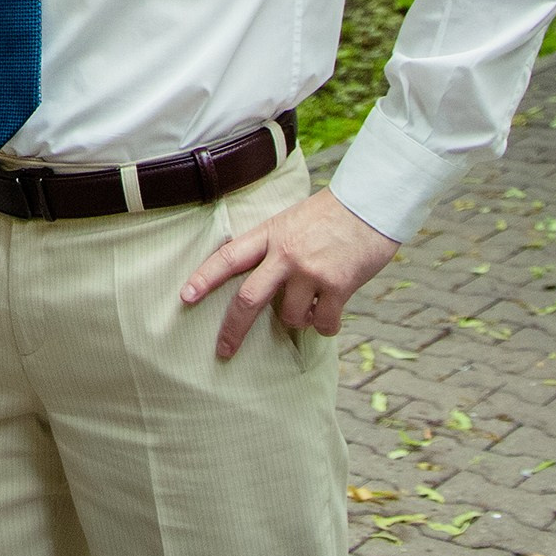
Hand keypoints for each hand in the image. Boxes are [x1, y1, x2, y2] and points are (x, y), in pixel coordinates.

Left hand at [180, 187, 399, 358]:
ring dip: (297, 320)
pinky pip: (322, 323)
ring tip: (310, 304)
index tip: (185, 297)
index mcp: (269, 235)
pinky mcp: (338, 286)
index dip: (204, 278)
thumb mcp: (288, 221)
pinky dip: (324, 326)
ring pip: (289, 317)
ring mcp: (311, 271)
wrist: (370, 206)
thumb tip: (257, 282)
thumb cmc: (329, 216)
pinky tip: (330, 314)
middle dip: (233, 329)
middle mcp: (285, 254)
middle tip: (223, 350)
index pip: (228, 258)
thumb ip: (271, 248)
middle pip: (249, 298)